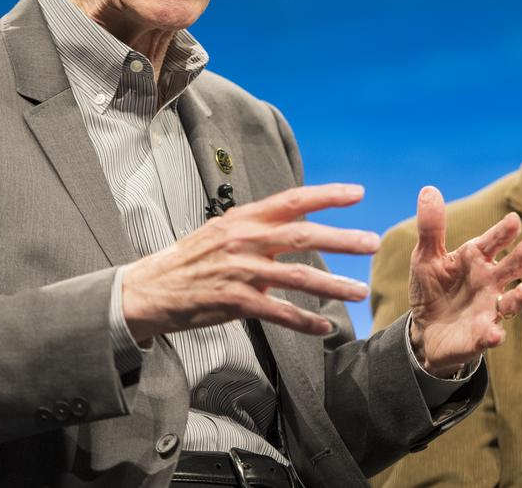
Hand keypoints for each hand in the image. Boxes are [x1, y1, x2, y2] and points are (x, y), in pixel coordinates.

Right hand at [120, 183, 379, 343]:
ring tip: (360, 291)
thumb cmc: (188, 261)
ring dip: (333, 285)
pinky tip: (324, 327)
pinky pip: (278, 312)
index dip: (326, 195)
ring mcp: (240, 271)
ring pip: (297, 276)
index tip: (357, 193)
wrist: (149, 290)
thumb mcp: (221, 233)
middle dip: (341, 238)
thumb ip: (257, 230)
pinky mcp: (234, 302)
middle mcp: (244, 239)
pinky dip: (305, 321)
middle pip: (302, 235)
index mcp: (243, 219)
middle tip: (371, 242)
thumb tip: (291, 230)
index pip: (291, 200)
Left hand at [407, 186, 521, 376]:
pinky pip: (490, 335)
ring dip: (520, 298)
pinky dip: (493, 335)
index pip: (494, 241)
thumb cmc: (432, 288)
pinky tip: (494, 334)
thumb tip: (428, 189)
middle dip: (521, 258)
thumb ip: (431, 227)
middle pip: (512, 268)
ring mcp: (489, 309)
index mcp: (476, 258)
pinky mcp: (480, 336)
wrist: (424, 330)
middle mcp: (489, 282)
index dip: (504, 231)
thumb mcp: (426, 256)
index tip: (513, 220)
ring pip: (512, 303)